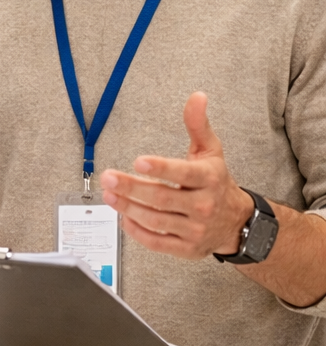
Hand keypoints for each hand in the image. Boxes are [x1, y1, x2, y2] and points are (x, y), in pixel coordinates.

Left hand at [99, 92, 253, 260]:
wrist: (237, 221)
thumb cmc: (216, 182)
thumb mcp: (210, 151)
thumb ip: (197, 125)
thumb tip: (196, 97)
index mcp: (209, 179)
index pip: (183, 174)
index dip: (160, 168)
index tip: (138, 161)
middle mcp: (203, 206)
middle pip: (162, 198)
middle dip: (131, 188)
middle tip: (108, 178)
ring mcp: (195, 229)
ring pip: (156, 220)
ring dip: (128, 208)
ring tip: (108, 194)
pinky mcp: (187, 248)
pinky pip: (157, 242)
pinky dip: (137, 231)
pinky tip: (122, 217)